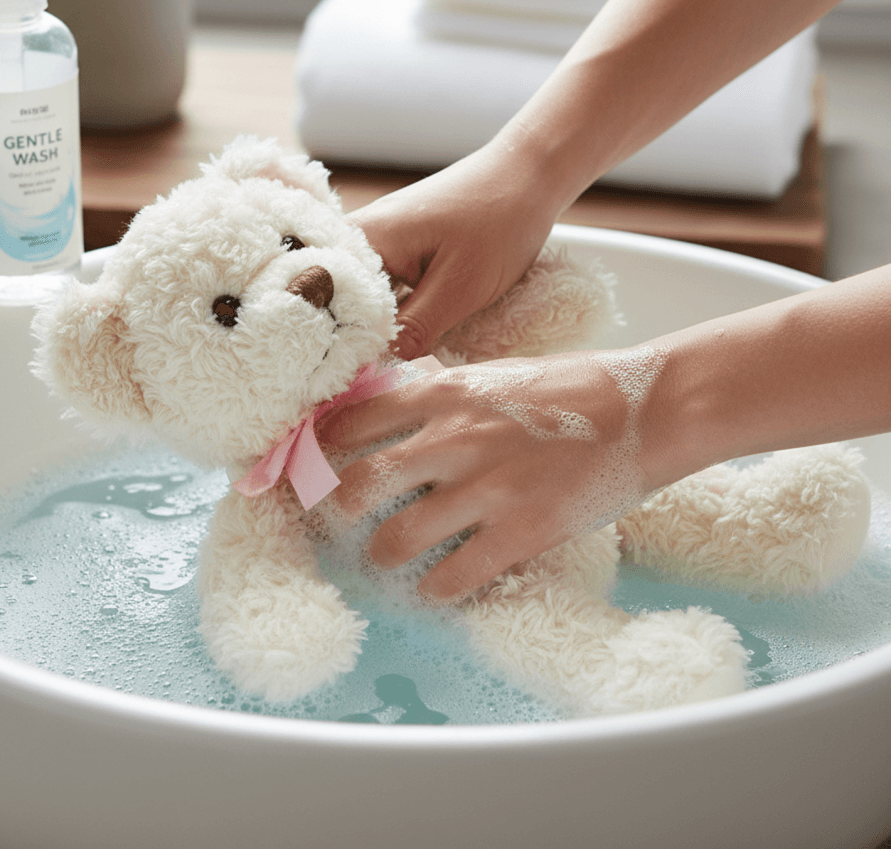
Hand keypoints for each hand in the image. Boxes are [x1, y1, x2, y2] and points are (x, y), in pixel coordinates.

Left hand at [316, 352, 651, 601]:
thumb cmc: (576, 385)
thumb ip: (446, 391)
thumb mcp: (497, 373)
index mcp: (444, 392)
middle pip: (357, 487)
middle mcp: (451, 440)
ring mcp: (483, 489)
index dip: (322, 448)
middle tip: (341, 520)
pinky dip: (433, 589)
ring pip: (393, 541)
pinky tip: (436, 587)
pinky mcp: (518, 533)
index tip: (315, 464)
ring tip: (386, 556)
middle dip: (338, 510)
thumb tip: (403, 400)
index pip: (351, 422)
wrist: (648, 408)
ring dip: (382, 555)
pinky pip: (450, 579)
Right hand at [346, 132, 561, 360]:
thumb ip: (415, 328)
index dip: (335, 340)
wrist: (529, 174)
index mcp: (367, 238)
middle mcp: (362, 234)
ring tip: (376, 359)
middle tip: (361, 374)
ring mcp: (381, 238)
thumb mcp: (460, 288)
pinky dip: (393, 309)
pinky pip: (383, 284)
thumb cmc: (500, 222)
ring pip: (363, 294)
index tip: (343, 376)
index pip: (327, 298)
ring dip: (375, 324)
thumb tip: (375, 364)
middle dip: (352, 335)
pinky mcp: (399, 244)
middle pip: (340, 297)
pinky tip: (403, 330)